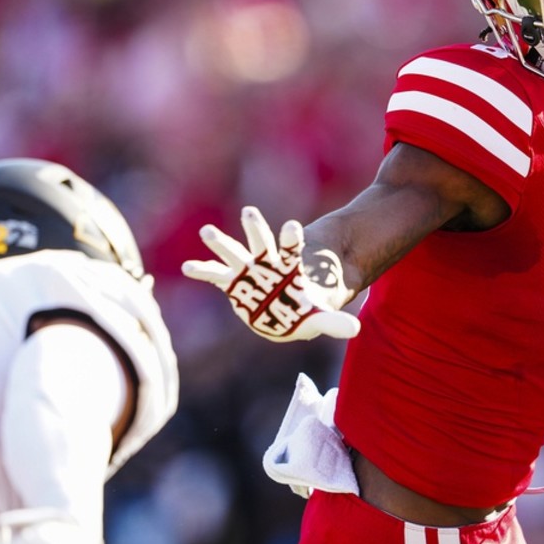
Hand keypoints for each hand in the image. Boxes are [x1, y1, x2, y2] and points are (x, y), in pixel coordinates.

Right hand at [181, 206, 359, 341]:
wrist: (286, 313)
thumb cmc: (303, 310)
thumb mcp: (319, 317)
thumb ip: (334, 322)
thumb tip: (355, 330)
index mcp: (290, 268)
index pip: (292, 249)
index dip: (291, 238)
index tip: (292, 227)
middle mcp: (268, 264)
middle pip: (261, 243)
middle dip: (255, 230)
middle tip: (249, 212)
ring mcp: (249, 272)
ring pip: (235, 253)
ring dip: (222, 243)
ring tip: (207, 231)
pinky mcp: (234, 284)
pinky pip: (216, 275)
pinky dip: (202, 270)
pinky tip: (188, 267)